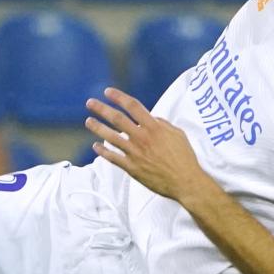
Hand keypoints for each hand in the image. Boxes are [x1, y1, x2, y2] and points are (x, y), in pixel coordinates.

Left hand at [85, 88, 210, 202]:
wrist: (185, 181)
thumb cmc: (184, 157)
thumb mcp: (177, 134)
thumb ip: (162, 124)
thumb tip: (151, 117)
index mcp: (154, 127)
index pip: (133, 106)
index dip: (119, 97)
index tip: (108, 92)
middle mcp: (142, 138)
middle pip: (117, 119)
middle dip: (102, 109)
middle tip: (90, 103)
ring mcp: (135, 153)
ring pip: (111, 137)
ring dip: (98, 128)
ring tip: (88, 121)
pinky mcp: (131, 168)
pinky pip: (113, 158)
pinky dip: (103, 151)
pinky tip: (95, 146)